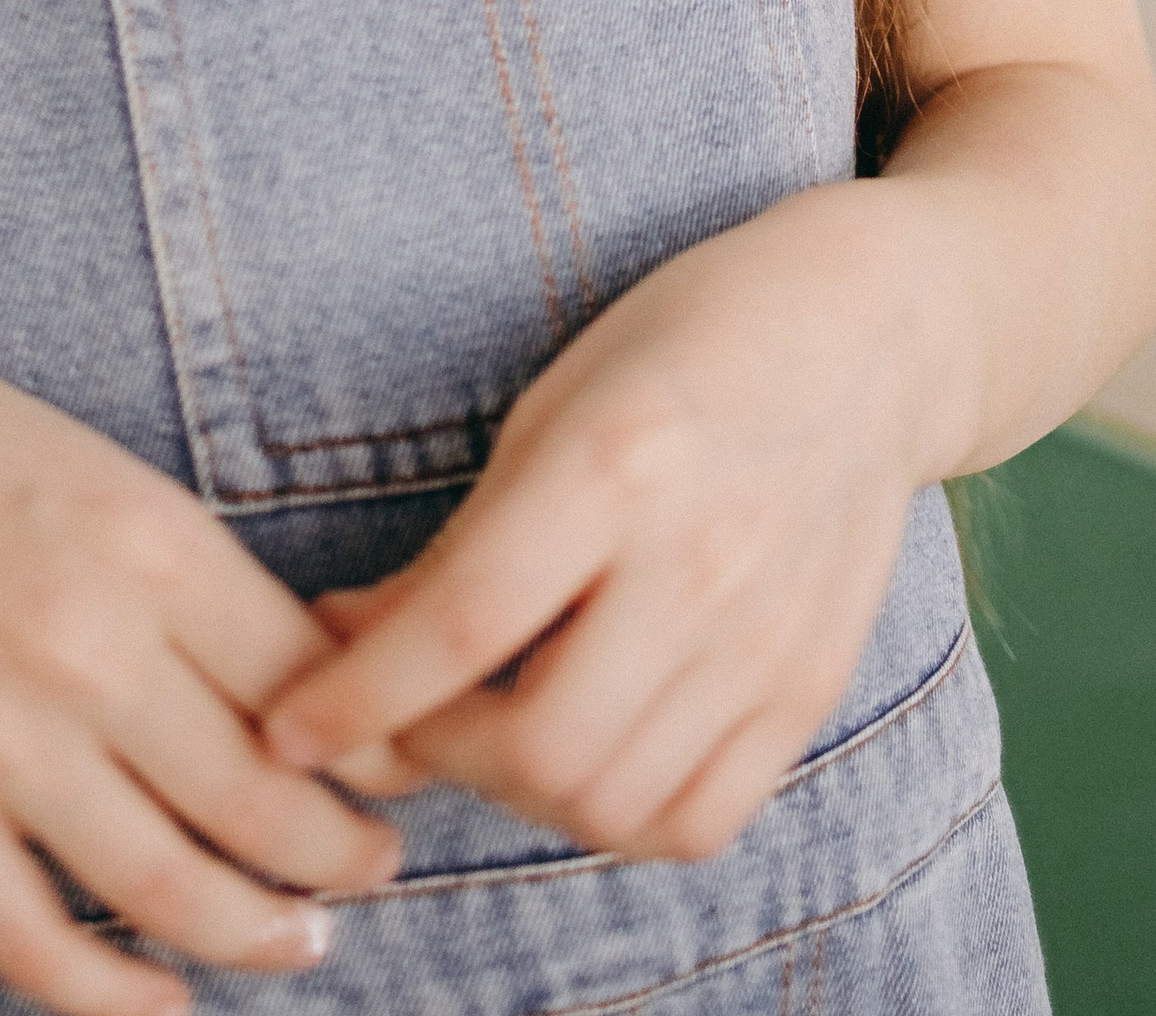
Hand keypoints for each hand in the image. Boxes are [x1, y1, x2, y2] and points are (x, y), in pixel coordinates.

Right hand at [0, 302, 401, 1015]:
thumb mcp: (116, 481)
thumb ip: (209, 590)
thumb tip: (324, 692)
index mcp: (152, 546)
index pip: (311, 689)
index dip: (378, 752)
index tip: (405, 775)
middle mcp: (87, 648)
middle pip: (263, 804)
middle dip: (344, 857)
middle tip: (373, 867)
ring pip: (168, 890)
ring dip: (259, 933)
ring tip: (302, 936)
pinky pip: (34, 942)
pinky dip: (115, 999)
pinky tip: (165, 999)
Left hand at [261, 194, 918, 866]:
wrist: (868, 335)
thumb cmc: (686, 341)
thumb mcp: (553, 404)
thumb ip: (464, 542)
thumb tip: (349, 645)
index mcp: (614, 466)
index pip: (460, 626)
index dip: (356, 696)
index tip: (287, 728)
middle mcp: (695, 565)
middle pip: (539, 747)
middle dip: (437, 754)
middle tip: (402, 716)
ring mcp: (764, 640)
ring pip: (613, 804)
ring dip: (522, 796)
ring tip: (489, 733)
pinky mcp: (808, 688)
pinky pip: (699, 821)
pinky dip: (620, 820)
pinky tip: (587, 760)